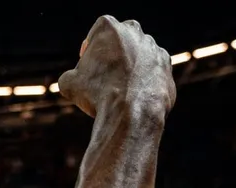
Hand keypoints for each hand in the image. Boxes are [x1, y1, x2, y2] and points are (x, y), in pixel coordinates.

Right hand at [57, 16, 175, 119]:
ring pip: (138, 55)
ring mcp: (154, 47)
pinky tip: (135, 96)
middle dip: (113, 54)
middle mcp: (134, 31)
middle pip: (120, 40)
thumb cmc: (97, 94)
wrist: (131, 112)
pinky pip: (152, 71)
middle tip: (104, 73)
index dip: (90, 48)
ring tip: (119, 89)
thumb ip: (71, 76)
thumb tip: (72, 81)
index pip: (97, 32)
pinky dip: (144, 81)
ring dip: (130, 67)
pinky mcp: (166, 66)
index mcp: (109, 27)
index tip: (86, 63)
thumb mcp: (69, 84)